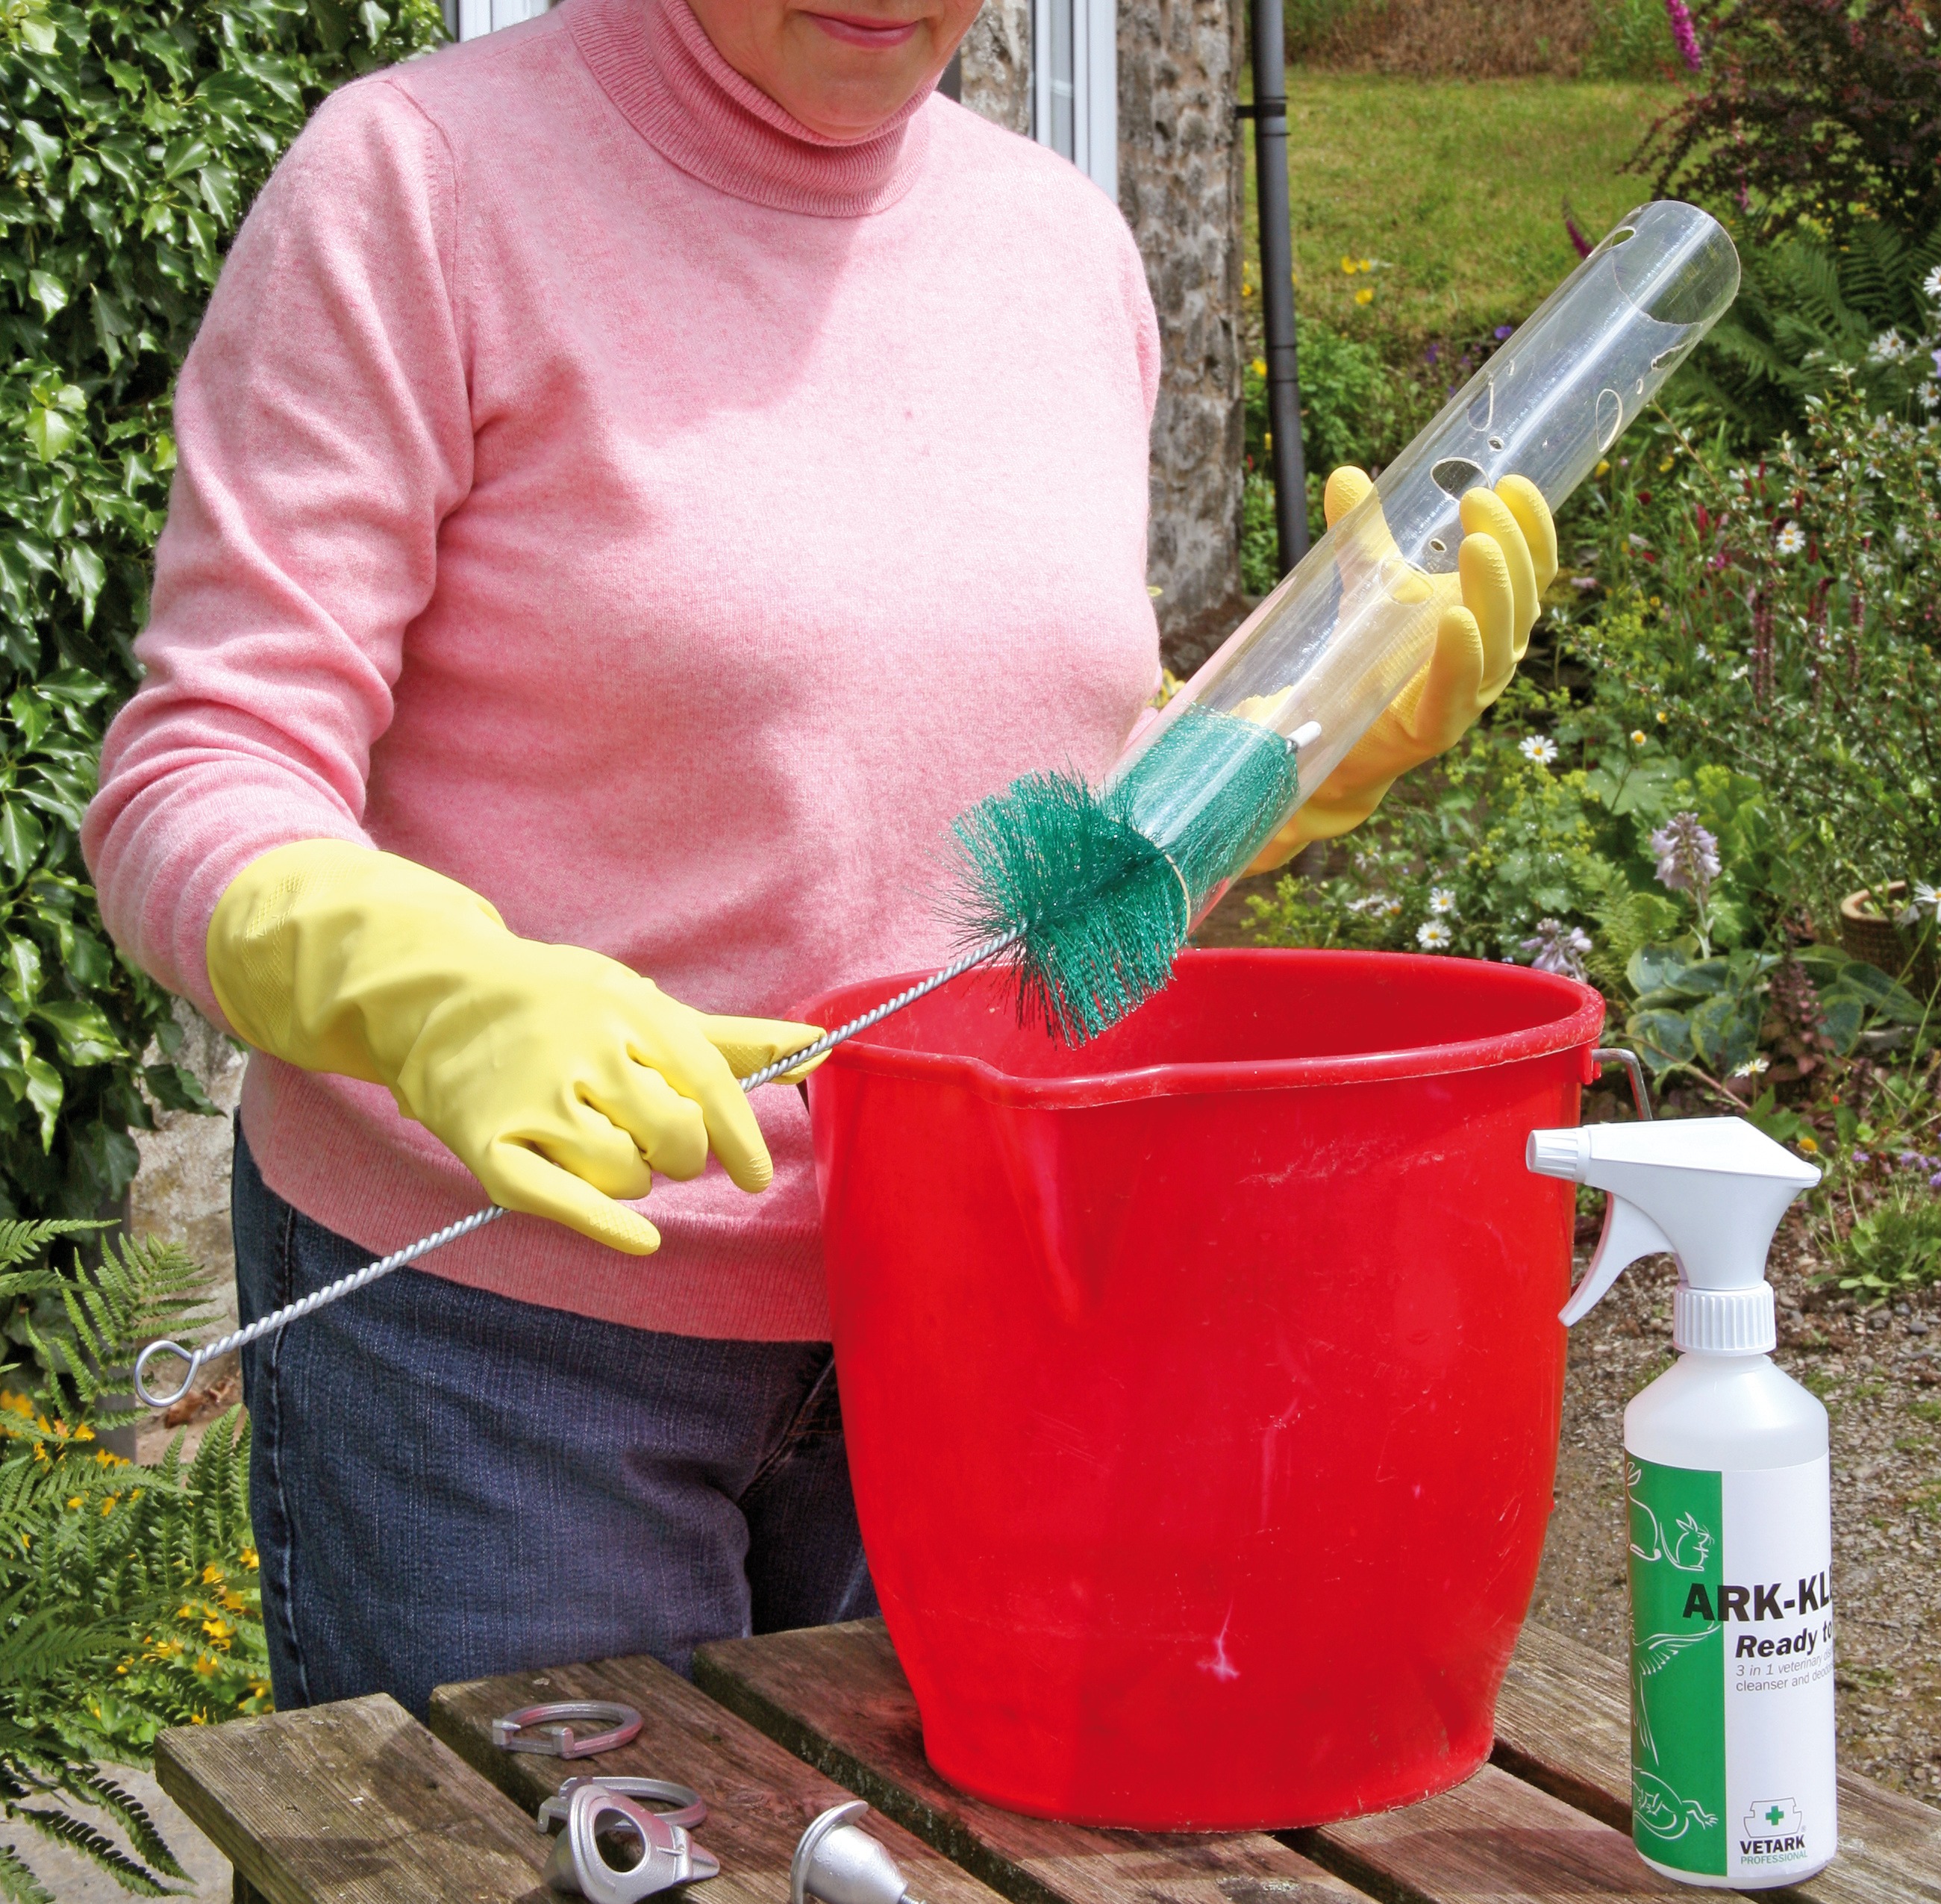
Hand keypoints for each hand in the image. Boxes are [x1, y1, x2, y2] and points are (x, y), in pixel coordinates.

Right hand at [207, 841, 822, 1252]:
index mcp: (631, 1012)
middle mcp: (586, 1051)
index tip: (755, 1175)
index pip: (713, 1087)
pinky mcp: (489, 1145)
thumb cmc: (559, 1005)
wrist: (436, 995)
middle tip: (645, 1135)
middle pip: (677, 1140)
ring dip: (627, 1175)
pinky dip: (609, 1226)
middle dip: (677, 1152)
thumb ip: (731, 1040)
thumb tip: (820, 1048)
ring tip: (592, 1139)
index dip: (743, 1141)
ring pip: (628, 1175)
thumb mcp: (642, 1006)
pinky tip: (641, 1240)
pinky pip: (563, 1203)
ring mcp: (535, 1098)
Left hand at [1247, 466, 1555, 872]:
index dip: (1532, 525)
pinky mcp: (1437, 727)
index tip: (1510, 481)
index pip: (1534, 566)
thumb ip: (1362, 535)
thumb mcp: (1371, 587)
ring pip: (1501, 641)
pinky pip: (1457, 689)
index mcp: (1496, 614)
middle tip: (1478, 500)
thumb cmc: (1373, 656)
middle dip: (1508, 545)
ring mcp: (1472, 694)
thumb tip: (1345, 473)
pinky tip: (1456, 618)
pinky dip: (1461, 654)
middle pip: (1522, 597)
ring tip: (1475, 546)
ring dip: (1493, 590)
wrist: (1337, 734)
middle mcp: (1497, 653)